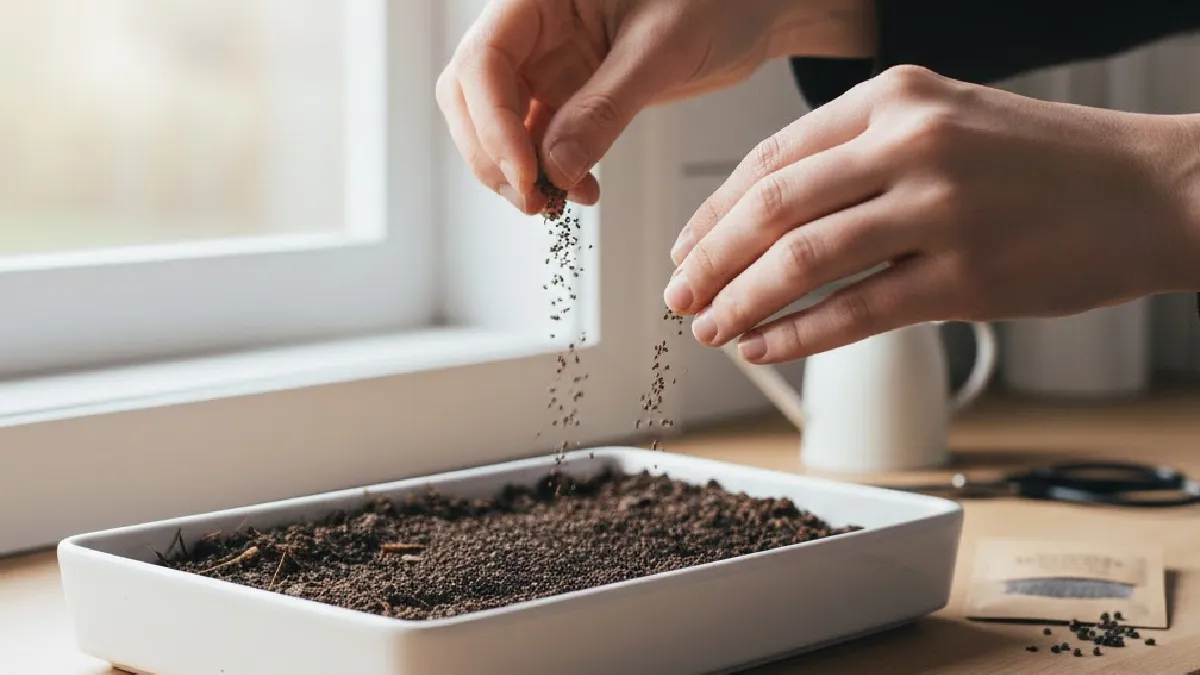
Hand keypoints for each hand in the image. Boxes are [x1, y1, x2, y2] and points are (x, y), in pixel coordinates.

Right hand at [437, 0, 874, 213]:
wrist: (755, 7)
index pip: (482, 62)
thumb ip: (606, 107)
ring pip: (499, 124)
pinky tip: (581, 192)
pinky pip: (540, 139)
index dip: (492, 125)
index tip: (526, 175)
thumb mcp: (663, 49)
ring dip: (519, 171)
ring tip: (557, 205)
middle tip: (533, 202)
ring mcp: (548, 62)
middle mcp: (533, 27)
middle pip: (472, 96)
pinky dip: (551, 172)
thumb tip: (555, 170)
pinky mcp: (571, 93)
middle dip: (493, 155)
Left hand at [665, 65, 1199, 363]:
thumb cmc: (1045, 162)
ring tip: (709, 328)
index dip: (713, 210)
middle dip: (709, 259)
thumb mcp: (947, 122)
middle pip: (771, 207)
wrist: (1153, 190)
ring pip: (802, 260)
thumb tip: (770, 216)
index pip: (771, 158)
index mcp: (895, 97)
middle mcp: (911, 143)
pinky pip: (856, 312)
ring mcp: (940, 208)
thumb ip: (861, 155)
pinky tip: (764, 348)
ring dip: (741, 301)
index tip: (685, 248)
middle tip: (678, 295)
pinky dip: (797, 335)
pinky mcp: (967, 277)